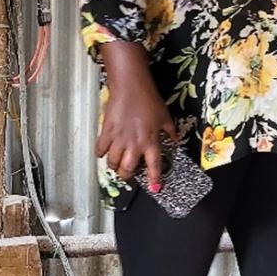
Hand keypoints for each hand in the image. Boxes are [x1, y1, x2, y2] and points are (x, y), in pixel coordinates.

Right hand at [95, 41, 178, 190]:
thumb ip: (170, 131)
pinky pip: (100, 150)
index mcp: (151, 141)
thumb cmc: (149, 100)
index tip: (155, 188)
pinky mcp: (106, 132)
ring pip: (112, 163)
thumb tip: (175, 141)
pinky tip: (104, 152)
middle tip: (128, 173)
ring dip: (114, 166)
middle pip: (127, 169)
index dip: (154, 179)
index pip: (154, 166)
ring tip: (116, 164)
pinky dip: (101, 153)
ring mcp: (119, 139)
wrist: (131, 87)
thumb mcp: (165, 116)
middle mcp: (135, 144)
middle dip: (127, 175)